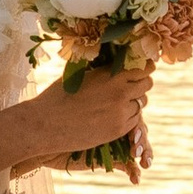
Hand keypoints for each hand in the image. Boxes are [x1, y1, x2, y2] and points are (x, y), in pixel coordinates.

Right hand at [25, 60, 153, 164]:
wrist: (45, 125)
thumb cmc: (58, 96)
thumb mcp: (81, 74)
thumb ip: (103, 70)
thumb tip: (118, 63)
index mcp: (111, 75)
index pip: (143, 67)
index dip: (144, 66)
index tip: (141, 66)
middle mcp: (121, 93)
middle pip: (147, 84)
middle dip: (140, 82)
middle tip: (129, 84)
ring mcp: (121, 114)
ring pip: (141, 103)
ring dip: (133, 101)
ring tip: (115, 101)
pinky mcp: (118, 131)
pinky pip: (134, 120)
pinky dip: (128, 116)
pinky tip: (111, 115)